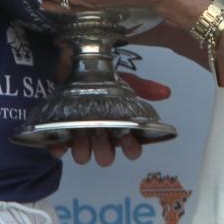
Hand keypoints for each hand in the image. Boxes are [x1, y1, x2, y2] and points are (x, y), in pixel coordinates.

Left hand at [46, 63, 169, 164]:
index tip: (128, 138)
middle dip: (104, 148)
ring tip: (80, 132)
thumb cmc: (100, 79)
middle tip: (100, 131)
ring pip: (83, 157)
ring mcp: (80, 138)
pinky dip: (58, 149)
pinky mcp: (59, 135)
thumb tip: (166, 92)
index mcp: (118, 129)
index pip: (131, 149)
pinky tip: (59, 143)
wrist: (71, 66)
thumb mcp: (123, 80)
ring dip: (83, 149)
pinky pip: (57, 150)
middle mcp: (101, 137)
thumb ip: (142, 87)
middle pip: (106, 157)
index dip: (131, 149)